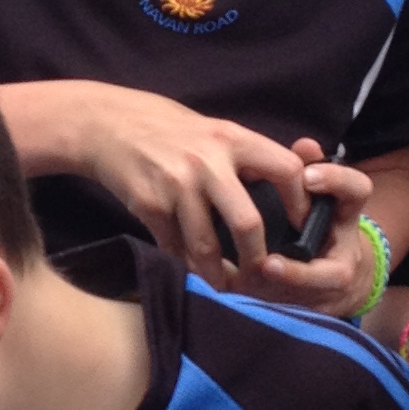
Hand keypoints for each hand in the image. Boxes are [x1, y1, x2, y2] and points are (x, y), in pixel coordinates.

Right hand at [43, 86, 371, 304]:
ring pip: (207, 246)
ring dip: (218, 273)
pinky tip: (190, 267)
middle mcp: (207, 162)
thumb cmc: (171, 131)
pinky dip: (184, 262)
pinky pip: (173, 246)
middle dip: (257, 258)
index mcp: (232, 139)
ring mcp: (176, 185)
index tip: (299, 226)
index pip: (285, 170)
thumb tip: (294, 184)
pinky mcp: (149, 205)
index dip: (299, 203)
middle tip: (262, 273)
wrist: (109, 125)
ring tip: (225, 284)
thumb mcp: (215, 131)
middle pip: (248, 223)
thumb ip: (249, 157)